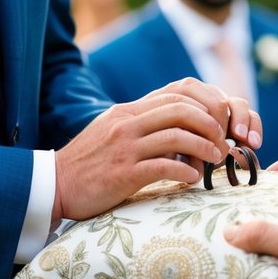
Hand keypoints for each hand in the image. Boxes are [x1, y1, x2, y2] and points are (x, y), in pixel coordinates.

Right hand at [53, 78, 262, 221]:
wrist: (54, 185)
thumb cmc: (88, 163)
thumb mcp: (113, 132)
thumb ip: (142, 124)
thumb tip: (179, 127)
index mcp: (128, 111)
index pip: (176, 93)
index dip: (206, 105)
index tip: (219, 123)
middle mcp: (127, 123)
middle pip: (182, 109)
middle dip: (211, 124)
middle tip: (223, 142)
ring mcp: (125, 147)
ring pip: (177, 135)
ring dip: (205, 148)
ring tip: (216, 160)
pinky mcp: (123, 174)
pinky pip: (163, 166)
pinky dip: (186, 172)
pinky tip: (194, 179)